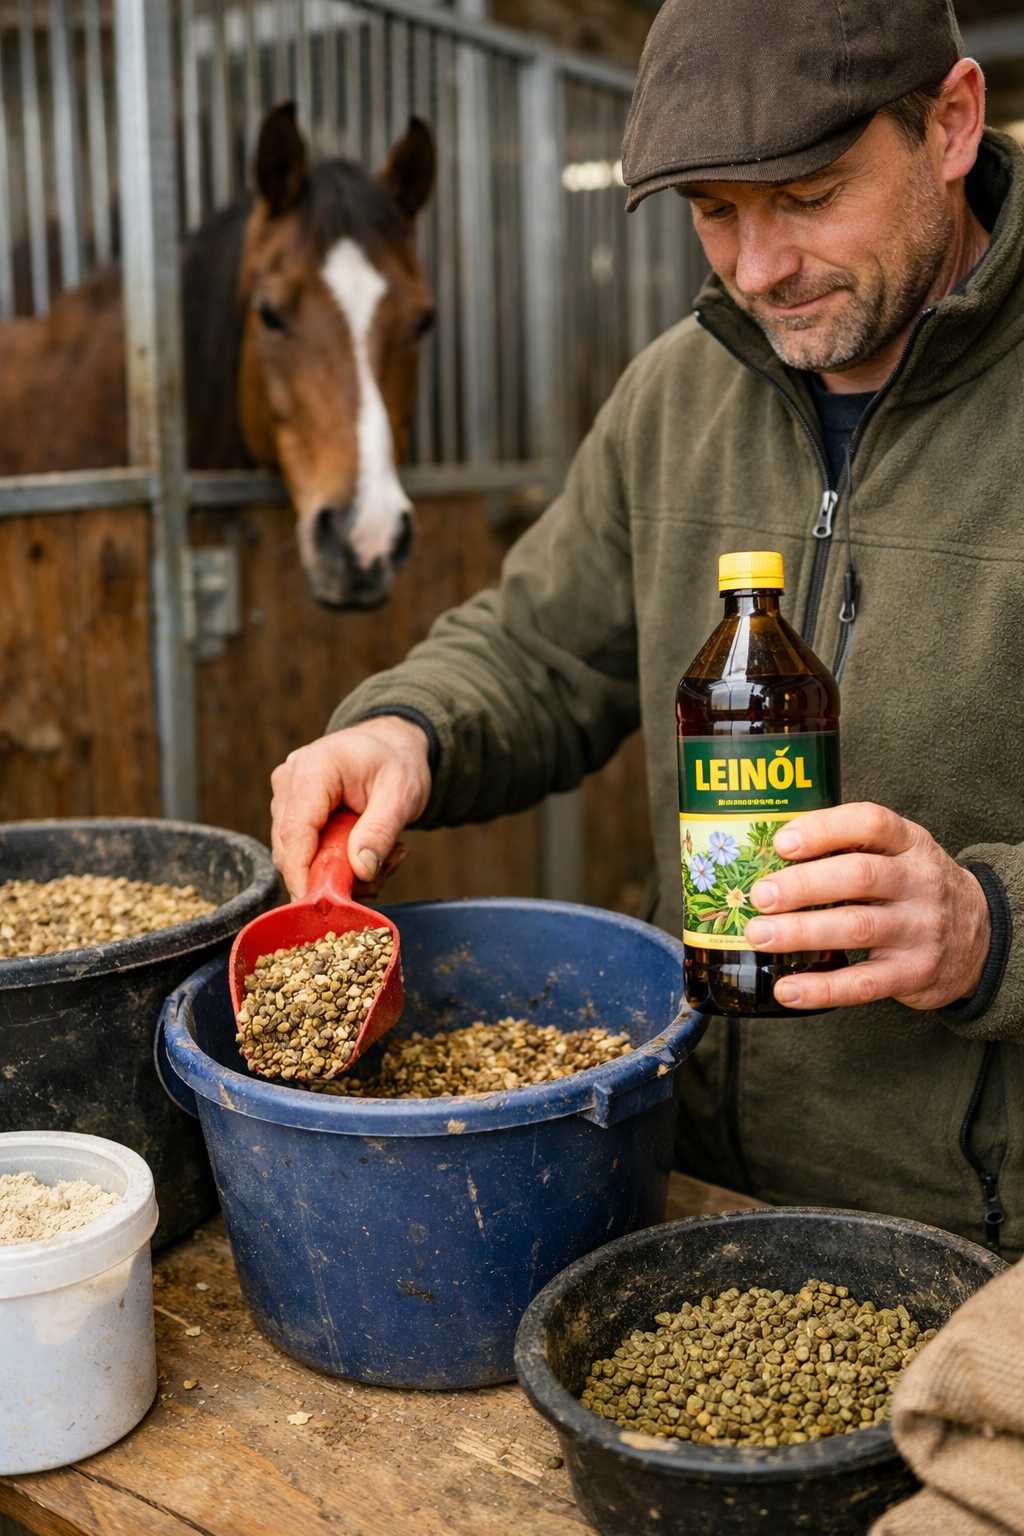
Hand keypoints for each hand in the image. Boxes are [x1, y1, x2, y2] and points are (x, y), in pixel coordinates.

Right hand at [270, 717, 431, 898]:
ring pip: (298, 856)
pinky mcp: (291, 813)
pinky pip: (305, 852)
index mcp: (313, 769)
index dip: (302, 873)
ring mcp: (286, 798)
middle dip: (332, 875)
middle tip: (382, 869)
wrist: (389, 745)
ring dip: (340, 870)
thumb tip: (361, 871)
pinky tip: (366, 851)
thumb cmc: (395, 762)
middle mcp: (289, 782)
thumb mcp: (401, 793)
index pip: (296, 831)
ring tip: (384, 854)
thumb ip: (380, 831)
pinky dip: (336, 863)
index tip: (318, 904)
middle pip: (292, 849)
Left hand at [743, 802, 990, 1011]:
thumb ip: (849, 849)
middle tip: (761, 895)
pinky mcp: (915, 973)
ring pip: (858, 927)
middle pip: (860, 875)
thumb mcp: (898, 855)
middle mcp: (920, 882)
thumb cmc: (913, 889)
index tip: (782, 842)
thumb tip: (768, 854)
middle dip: (803, 885)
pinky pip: (864, 984)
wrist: (979, 938)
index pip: (871, 823)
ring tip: (760, 935)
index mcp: (910, 844)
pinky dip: (821, 988)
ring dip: (801, 932)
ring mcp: (920, 929)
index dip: (824, 829)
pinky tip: (787, 989)